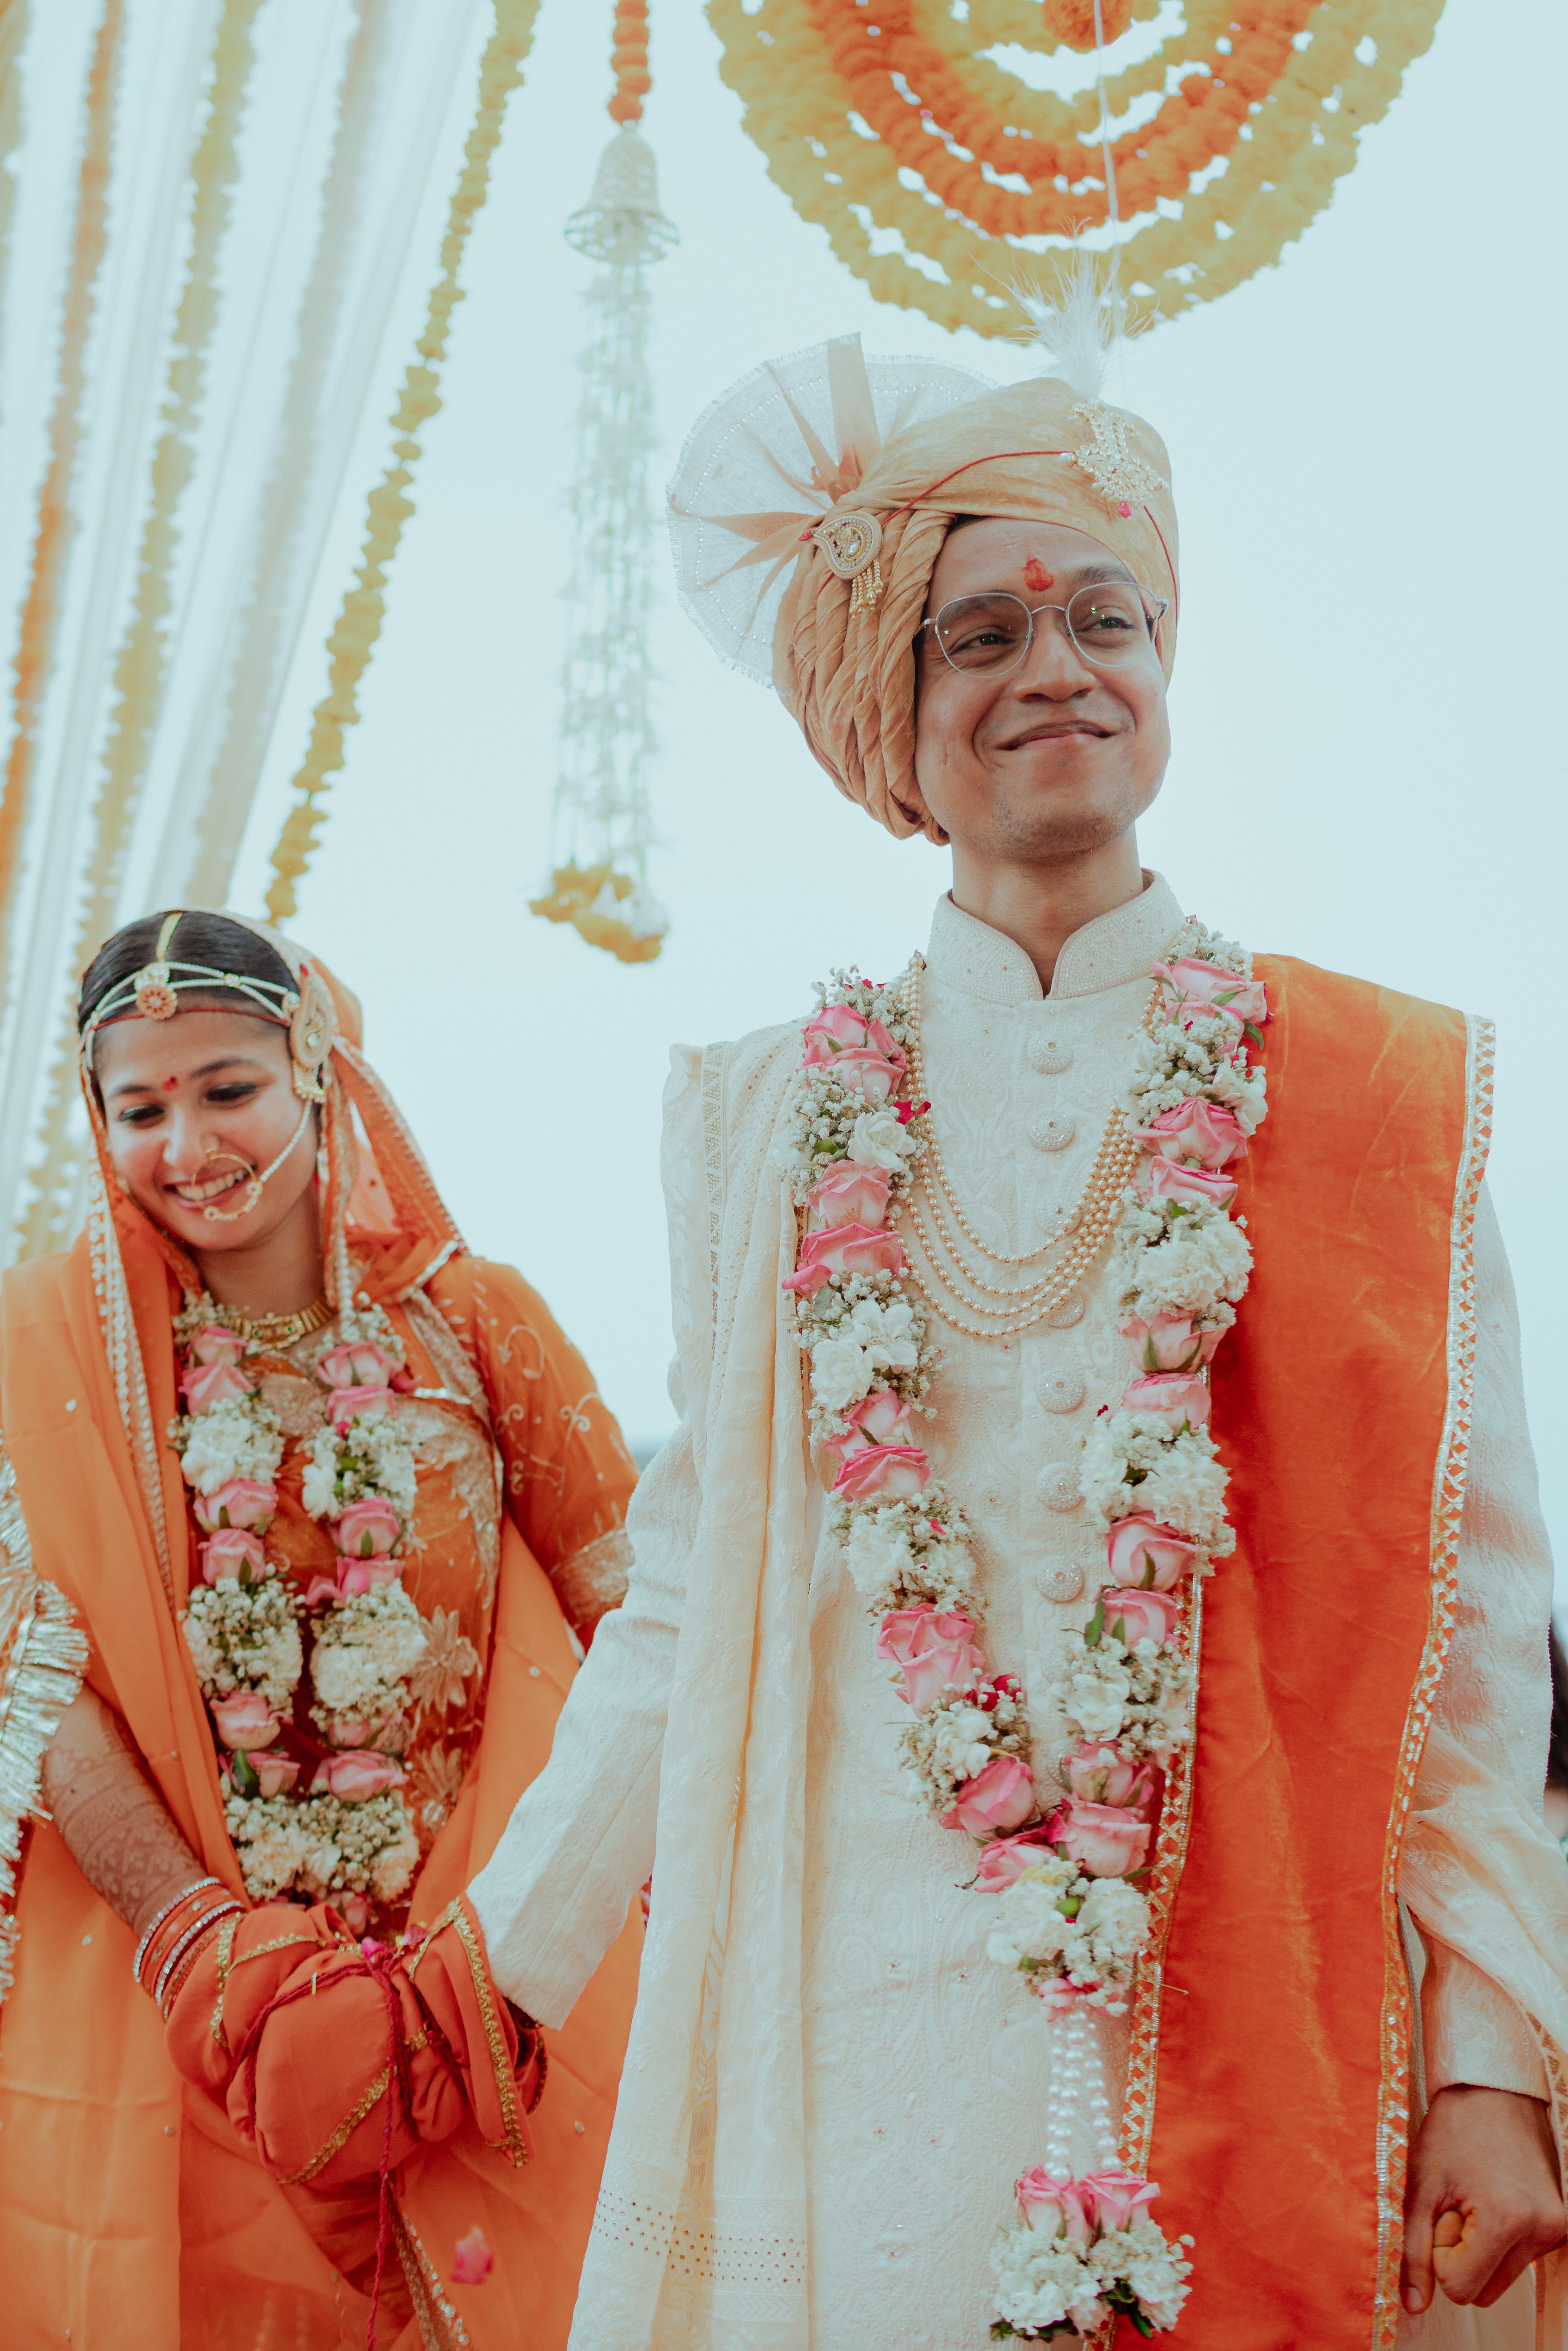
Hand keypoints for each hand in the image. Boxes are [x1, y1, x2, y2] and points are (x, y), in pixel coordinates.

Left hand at [1402, 2083, 1564, 2313]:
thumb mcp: (1422, 2189)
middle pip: (1485, 2290)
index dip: (1441, 2257)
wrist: (1492, 2090)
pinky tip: (1492, 2199)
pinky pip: (1521, 2258)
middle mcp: (1542, 2231)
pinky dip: (1501, 2240)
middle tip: (1457, 2206)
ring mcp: (1556, 2229)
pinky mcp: (1560, 2224)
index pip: (1461, 2290)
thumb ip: (1415, 2253)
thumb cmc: (1453, 2130)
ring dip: (1481, 2249)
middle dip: (1462, 2257)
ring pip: (1503, 2277)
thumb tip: (1413, 2305)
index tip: (1443, 2214)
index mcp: (1506, 2223)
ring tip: (1474, 2199)